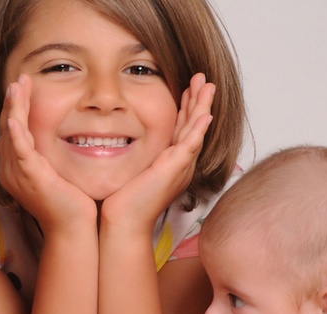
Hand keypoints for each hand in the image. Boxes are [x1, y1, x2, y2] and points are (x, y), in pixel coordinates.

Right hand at [0, 74, 96, 231]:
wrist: (74, 228)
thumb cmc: (71, 203)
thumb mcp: (58, 172)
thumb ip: (53, 154)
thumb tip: (65, 134)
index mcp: (16, 168)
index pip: (12, 130)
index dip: (16, 107)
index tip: (24, 86)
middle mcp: (10, 171)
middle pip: (7, 128)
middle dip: (13, 101)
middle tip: (20, 78)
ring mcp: (17, 175)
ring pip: (11, 135)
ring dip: (13, 109)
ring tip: (17, 87)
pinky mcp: (30, 179)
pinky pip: (19, 152)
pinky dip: (17, 134)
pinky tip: (16, 118)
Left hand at [101, 73, 214, 231]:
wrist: (123, 221)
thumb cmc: (123, 200)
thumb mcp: (132, 167)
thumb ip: (135, 152)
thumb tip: (119, 136)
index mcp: (172, 162)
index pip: (183, 129)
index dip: (187, 107)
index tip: (187, 88)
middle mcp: (181, 164)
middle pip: (194, 126)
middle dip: (199, 101)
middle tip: (202, 79)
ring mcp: (180, 167)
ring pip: (196, 131)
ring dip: (203, 107)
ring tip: (207, 86)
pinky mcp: (175, 170)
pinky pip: (191, 145)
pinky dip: (198, 129)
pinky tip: (206, 115)